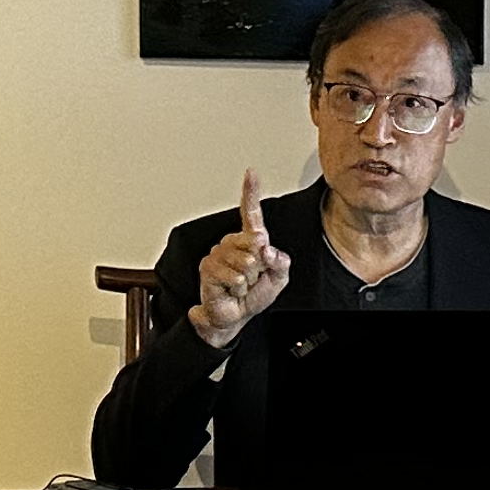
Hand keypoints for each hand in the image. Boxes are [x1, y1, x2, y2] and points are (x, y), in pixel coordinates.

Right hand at [189, 170, 291, 350]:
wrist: (233, 316)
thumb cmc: (253, 295)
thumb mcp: (278, 278)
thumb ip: (280, 262)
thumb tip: (267, 248)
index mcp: (249, 241)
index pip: (250, 213)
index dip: (250, 192)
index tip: (251, 173)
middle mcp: (232, 243)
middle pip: (255, 243)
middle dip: (261, 266)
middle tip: (252, 277)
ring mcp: (219, 254)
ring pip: (246, 261)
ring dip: (249, 279)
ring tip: (241, 285)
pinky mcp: (209, 267)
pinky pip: (234, 275)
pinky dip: (238, 286)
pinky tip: (231, 289)